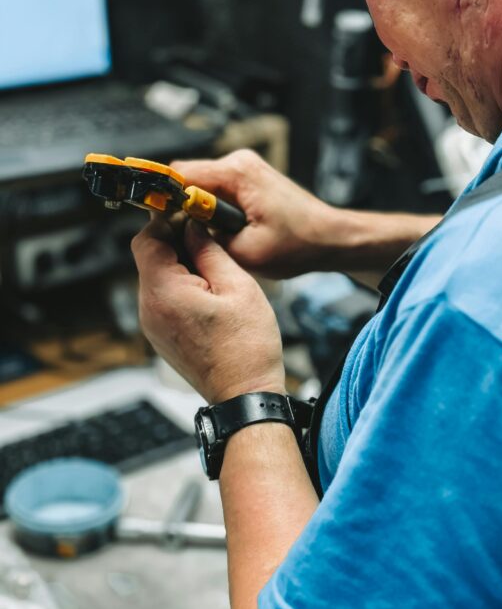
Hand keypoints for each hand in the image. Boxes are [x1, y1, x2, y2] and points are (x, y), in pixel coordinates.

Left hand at [131, 217, 285, 403]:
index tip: (188, 213)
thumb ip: (210, 250)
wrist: (244, 396)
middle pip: (148, 258)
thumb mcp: (237, 286)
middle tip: (206, 234)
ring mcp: (152, 326)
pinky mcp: (161, 336)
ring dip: (179, 263)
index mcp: (163, 292)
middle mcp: (148, 309)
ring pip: (156, 277)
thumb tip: (193, 226)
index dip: (165, 220)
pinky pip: (162, 298)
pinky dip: (179, 285)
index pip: (146, 239)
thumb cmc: (247, 347)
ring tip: (213, 264)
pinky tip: (208, 289)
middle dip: (174, 241)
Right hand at [171, 149, 336, 278]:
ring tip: (204, 236)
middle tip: (179, 236)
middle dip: (179, 206)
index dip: (162, 196)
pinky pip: (215, 189)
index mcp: (237, 172)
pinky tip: (219, 230)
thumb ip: (206, 240)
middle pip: (187, 177)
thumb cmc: (299, 244)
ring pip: (200, 184)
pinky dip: (211, 209)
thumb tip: (177, 232)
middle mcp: (239, 162)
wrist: (331, 238)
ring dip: (197, 210)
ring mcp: (244, 168)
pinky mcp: (247, 178)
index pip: (180, 174)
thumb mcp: (246, 253)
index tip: (152, 219)